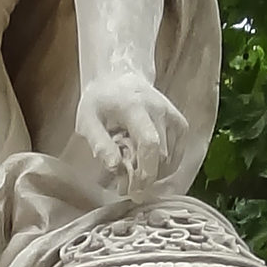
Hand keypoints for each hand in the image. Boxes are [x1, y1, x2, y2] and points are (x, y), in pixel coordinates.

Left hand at [74, 75, 185, 193]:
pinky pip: (178, 153)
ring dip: (155, 173)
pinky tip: (150, 167)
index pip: (149, 143)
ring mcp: (171, 114)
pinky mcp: (179, 121)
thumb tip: (115, 168)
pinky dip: (166, 166)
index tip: (134, 189)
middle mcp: (158, 108)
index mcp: (133, 106)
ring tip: (136, 172)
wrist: (117, 77)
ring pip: (171, 157)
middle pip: (162, 154)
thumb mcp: (87, 120)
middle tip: (129, 186)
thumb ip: (100, 144)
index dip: (146, 171)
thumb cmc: (100, 102)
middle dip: (147, 177)